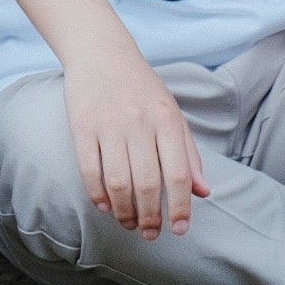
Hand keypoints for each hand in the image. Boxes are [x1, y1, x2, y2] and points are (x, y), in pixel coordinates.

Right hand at [63, 57, 208, 239]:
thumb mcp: (172, 113)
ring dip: (124, 211)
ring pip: (119, 182)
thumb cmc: (141, 86)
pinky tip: (104, 205)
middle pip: (149, 184)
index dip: (181, 207)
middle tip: (150, 233)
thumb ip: (188, 153)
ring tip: (128, 223)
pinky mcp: (82, 126)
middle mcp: (140, 123)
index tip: (179, 229)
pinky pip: (89, 169)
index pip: (179, 174)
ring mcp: (109, 124)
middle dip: (151, 217)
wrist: (100, 51)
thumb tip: (202, 192)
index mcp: (167, 120)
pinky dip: (97, 194)